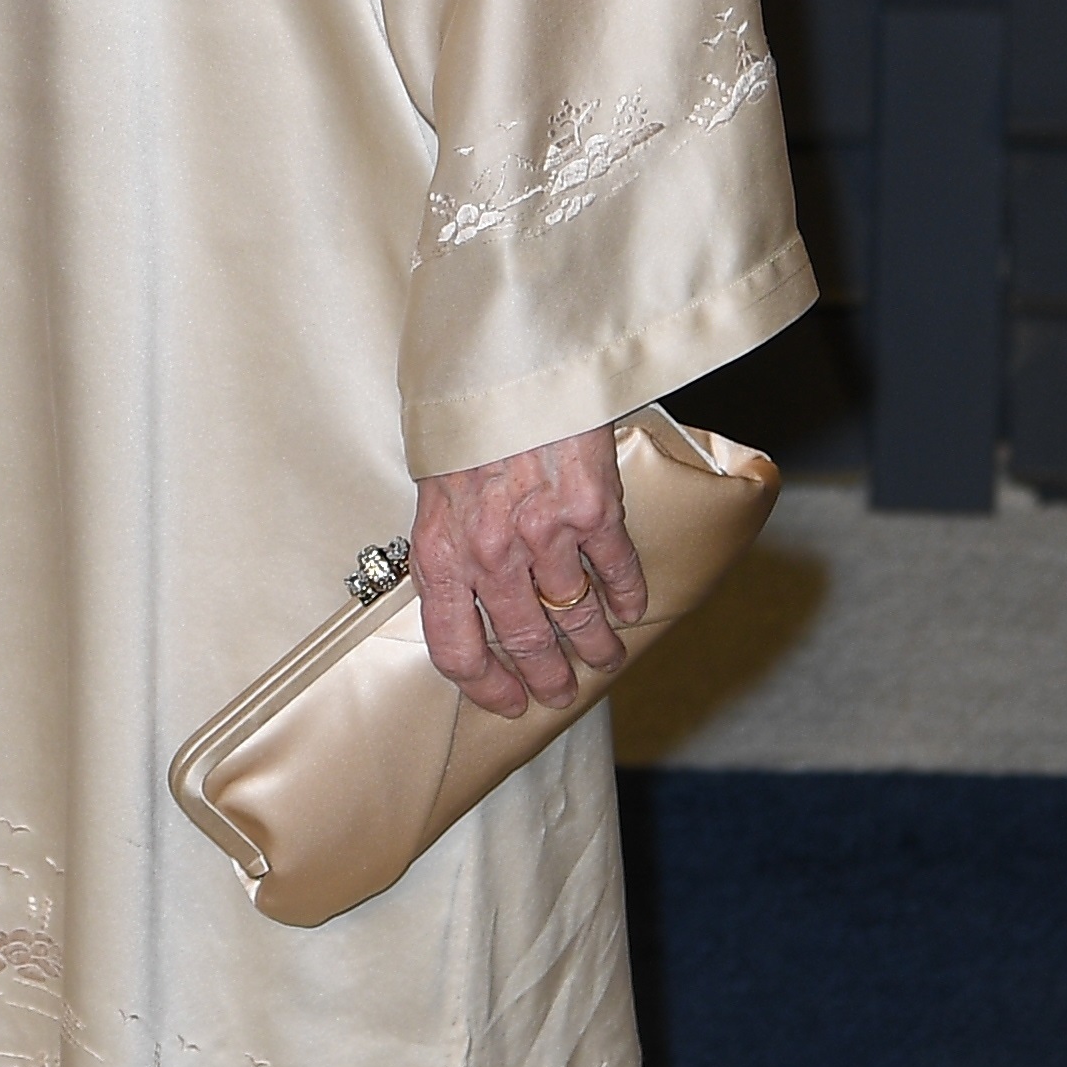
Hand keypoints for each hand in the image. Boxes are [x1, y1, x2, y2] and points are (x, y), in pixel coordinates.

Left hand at [410, 427, 644, 715]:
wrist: (501, 365)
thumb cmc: (464, 427)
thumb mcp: (433, 495)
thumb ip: (451, 548)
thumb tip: (467, 600)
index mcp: (441, 555)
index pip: (456, 650)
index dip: (485, 686)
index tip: (507, 701)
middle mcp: (490, 555)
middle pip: (524, 642)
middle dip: (547, 677)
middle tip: (561, 692)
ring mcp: (542, 535)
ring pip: (575, 615)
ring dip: (593, 645)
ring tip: (604, 659)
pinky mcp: (591, 510)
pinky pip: (614, 570)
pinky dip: (627, 596)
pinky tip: (632, 608)